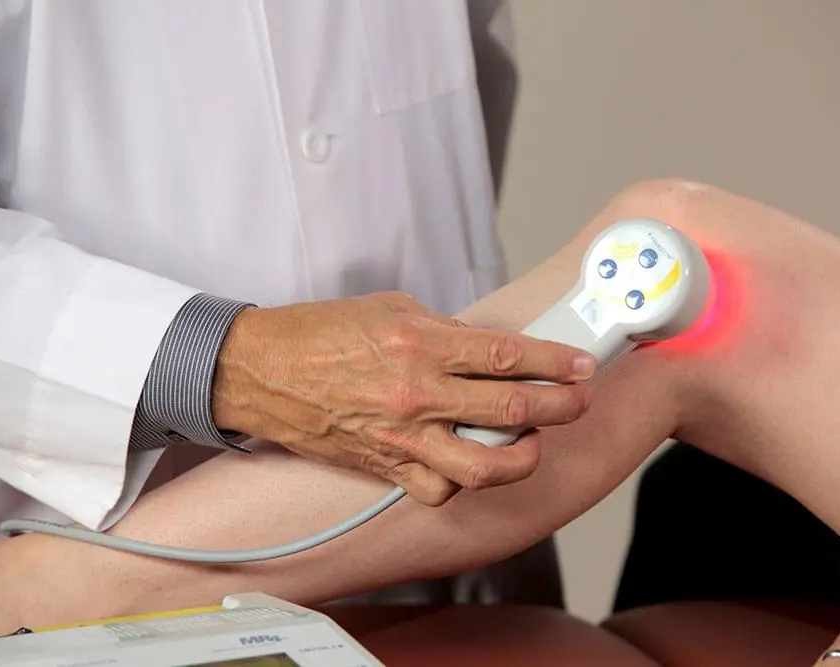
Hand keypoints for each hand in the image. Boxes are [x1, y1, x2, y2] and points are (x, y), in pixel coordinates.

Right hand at [210, 291, 595, 504]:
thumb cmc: (318, 334)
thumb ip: (445, 331)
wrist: (259, 370)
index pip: (508, 356)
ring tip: (531, 442)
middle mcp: (417, 394)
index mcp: (421, 344)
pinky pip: (438, 490)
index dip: (556, 362)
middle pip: (512, 410)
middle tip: (577, 400)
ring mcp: (401, 437)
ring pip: (484, 466)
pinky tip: (466, 463)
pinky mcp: (384, 466)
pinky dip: (460, 482)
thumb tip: (488, 349)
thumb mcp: (391, 309)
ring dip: (522, 457)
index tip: (580, 365)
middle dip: (561, 407)